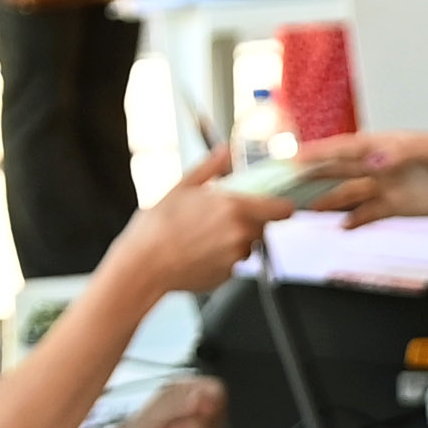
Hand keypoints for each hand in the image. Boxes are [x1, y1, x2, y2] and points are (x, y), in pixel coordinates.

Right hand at [110, 143, 283, 299]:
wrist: (144, 265)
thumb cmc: (158, 226)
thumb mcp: (182, 187)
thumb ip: (210, 168)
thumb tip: (224, 151)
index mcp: (235, 208)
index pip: (283, 209)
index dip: (281, 206)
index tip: (274, 205)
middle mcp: (241, 234)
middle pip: (264, 227)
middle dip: (250, 222)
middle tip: (220, 218)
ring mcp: (236, 258)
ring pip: (248, 246)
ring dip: (235, 241)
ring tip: (202, 236)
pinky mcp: (227, 276)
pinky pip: (233, 263)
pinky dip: (222, 258)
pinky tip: (198, 252)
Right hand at [289, 129, 427, 225]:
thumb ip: (400, 155)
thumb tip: (373, 160)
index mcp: (383, 144)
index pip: (342, 149)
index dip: (316, 154)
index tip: (291, 159)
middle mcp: (379, 165)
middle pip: (337, 172)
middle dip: (310, 177)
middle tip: (282, 186)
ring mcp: (387, 187)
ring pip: (348, 195)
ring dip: (326, 202)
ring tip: (302, 212)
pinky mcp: (397, 207)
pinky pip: (368, 214)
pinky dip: (353, 221)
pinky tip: (337, 229)